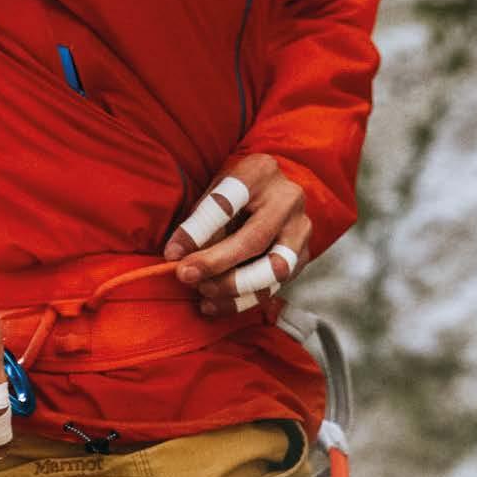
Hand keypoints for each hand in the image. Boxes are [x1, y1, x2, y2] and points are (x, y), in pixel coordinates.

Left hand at [164, 154, 310, 316]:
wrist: (276, 191)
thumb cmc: (237, 191)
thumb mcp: (216, 189)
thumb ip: (201, 219)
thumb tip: (176, 256)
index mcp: (260, 172)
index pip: (227, 202)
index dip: (198, 231)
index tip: (172, 254)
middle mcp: (287, 199)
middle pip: (253, 239)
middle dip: (216, 263)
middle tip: (185, 276)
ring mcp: (300, 229)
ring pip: (273, 268)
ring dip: (233, 286)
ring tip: (204, 291)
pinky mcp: (304, 256)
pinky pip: (275, 287)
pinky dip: (243, 301)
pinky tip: (215, 305)